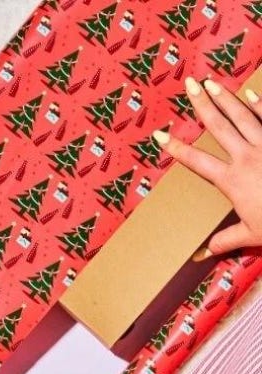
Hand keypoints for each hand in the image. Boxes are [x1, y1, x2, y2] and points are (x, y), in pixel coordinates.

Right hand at [152, 76, 261, 259]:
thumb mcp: (252, 235)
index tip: (160, 135)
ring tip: (211, 82)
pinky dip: (258, 104)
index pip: (198, 162)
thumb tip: (205, 252)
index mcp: (233, 181)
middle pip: (219, 126)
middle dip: (202, 104)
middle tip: (189, 84)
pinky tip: (249, 92)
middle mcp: (247, 157)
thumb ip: (226, 240)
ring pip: (242, 115)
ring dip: (225, 97)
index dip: (177, 148)